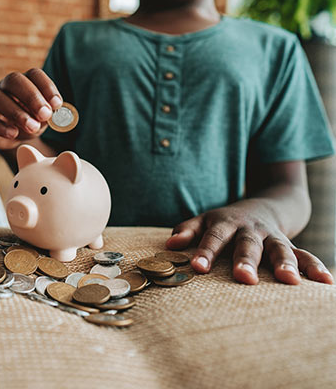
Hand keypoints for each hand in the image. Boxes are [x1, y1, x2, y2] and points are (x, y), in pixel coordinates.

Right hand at [0, 68, 62, 149]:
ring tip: (32, 127)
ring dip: (17, 113)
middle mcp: (6, 86)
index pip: (34, 74)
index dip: (46, 87)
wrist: (17, 139)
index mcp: (26, 81)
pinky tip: (13, 134)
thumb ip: (48, 114)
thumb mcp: (44, 119)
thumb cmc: (33, 122)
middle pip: (14, 80)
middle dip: (31, 97)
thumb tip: (50, 112)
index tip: (57, 105)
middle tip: (44, 115)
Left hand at [166, 205, 333, 284]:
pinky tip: (325, 283)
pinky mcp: (291, 245)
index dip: (205, 252)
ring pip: (280, 248)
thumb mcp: (204, 220)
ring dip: (285, 263)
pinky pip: (305, 255)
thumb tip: (170, 243)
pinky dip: (315, 267)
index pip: (214, 238)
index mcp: (226, 224)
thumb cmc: (224, 222)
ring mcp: (273, 237)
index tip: (198, 267)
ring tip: (289, 281)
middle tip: (244, 278)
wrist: (263, 206)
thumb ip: (187, 230)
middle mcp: (251, 230)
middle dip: (246, 260)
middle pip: (248, 244)